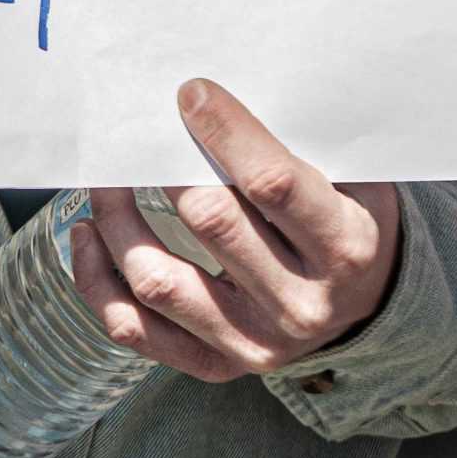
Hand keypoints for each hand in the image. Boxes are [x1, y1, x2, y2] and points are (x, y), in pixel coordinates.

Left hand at [69, 78, 400, 382]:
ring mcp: (255, 342)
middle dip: (163, 166)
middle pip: (210, 223)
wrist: (367, 302)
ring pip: (158, 281)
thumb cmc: (347, 216)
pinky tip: (89, 234)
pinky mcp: (216, 364)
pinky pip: (135, 329)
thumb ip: (297, 143)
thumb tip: (213, 95)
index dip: (225, 131)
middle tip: (136, 130)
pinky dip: (98, 281)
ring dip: (117, 220)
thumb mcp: (352, 177)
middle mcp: (300, 303)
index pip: (273, 183)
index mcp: (343, 245)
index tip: (190, 94)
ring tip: (104, 180)